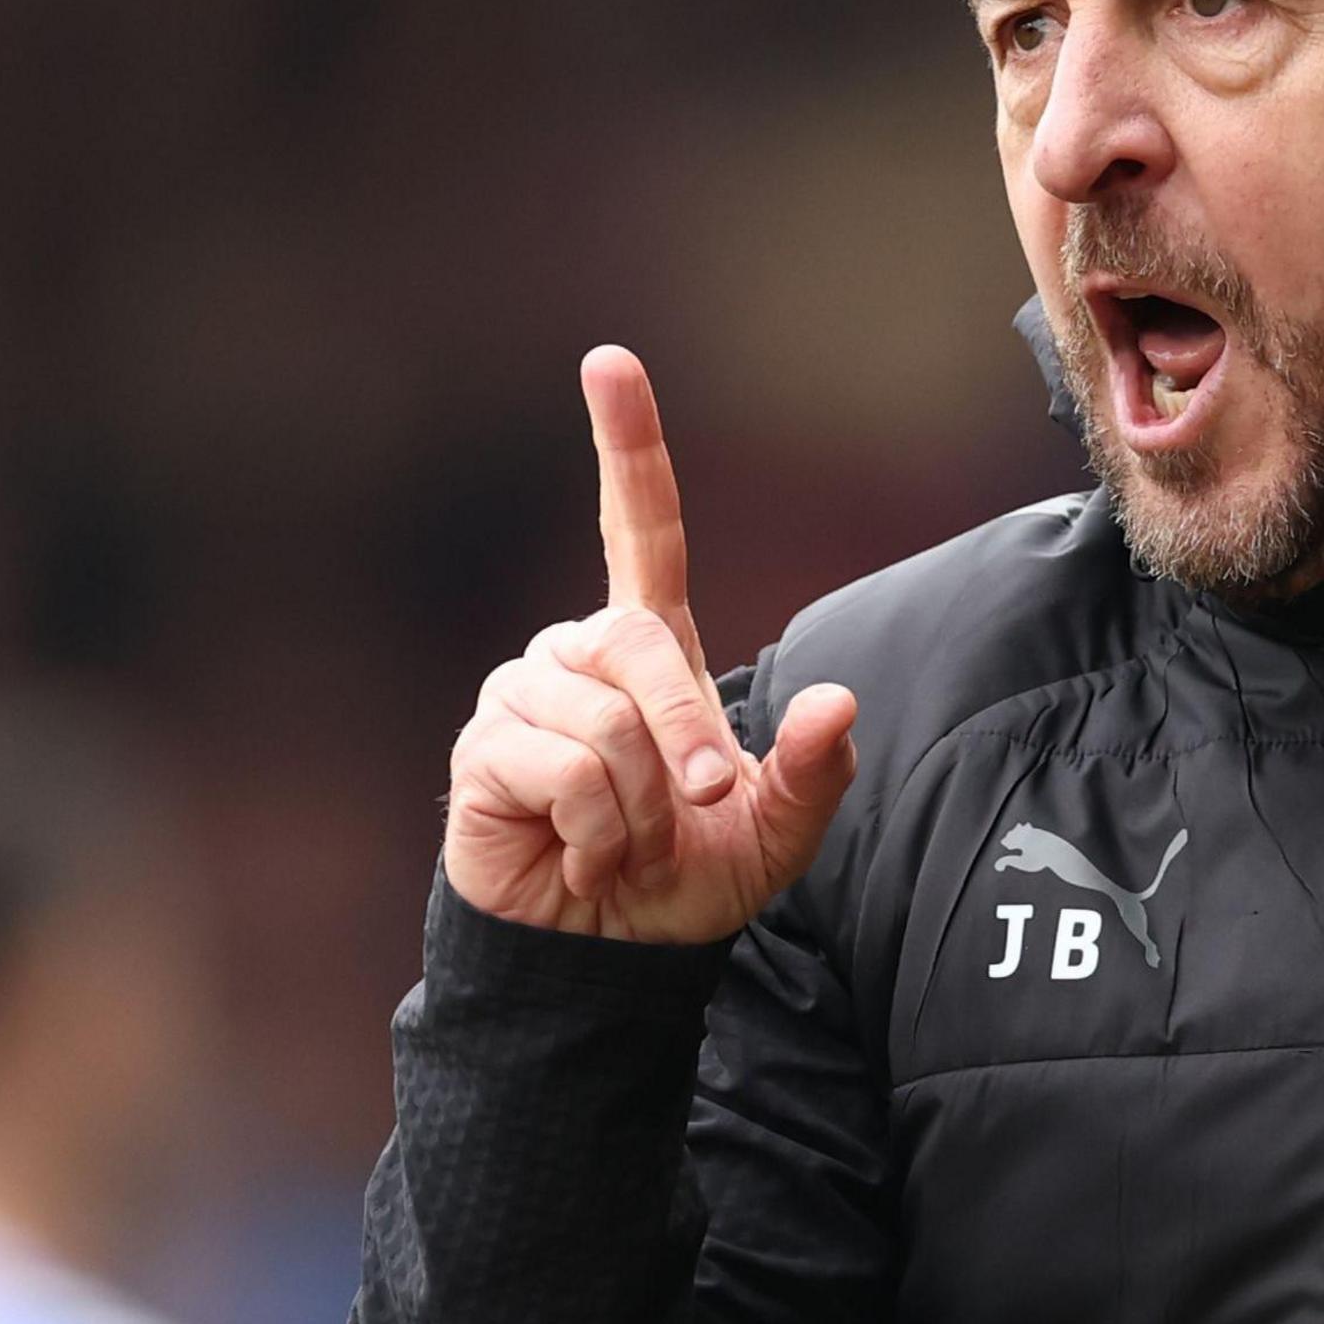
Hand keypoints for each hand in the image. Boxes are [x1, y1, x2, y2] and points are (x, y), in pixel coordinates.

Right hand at [442, 347, 859, 941]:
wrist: (609, 961)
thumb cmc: (683, 881)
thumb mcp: (774, 834)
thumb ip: (814, 772)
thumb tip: (839, 704)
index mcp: (649, 650)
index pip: (639, 529)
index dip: (626, 447)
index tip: (610, 362)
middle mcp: (577, 655)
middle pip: (642, 646)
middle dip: (686, 741)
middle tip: (693, 811)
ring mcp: (521, 696)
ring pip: (608, 721)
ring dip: (641, 803)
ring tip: (622, 844)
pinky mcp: (483, 752)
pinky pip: (569, 769)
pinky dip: (598, 830)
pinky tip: (580, 858)